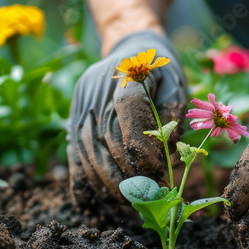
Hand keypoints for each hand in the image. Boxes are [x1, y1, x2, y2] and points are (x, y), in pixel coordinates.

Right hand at [68, 31, 186, 212]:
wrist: (130, 49)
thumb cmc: (159, 71)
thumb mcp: (175, 82)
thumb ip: (173, 110)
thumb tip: (166, 147)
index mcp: (126, 74)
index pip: (129, 109)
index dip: (141, 143)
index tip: (157, 168)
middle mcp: (97, 90)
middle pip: (107, 136)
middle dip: (127, 171)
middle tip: (147, 193)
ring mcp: (81, 105)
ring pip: (88, 149)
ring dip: (106, 181)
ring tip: (126, 200)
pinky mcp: (73, 118)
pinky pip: (74, 152)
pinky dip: (82, 178)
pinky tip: (95, 199)